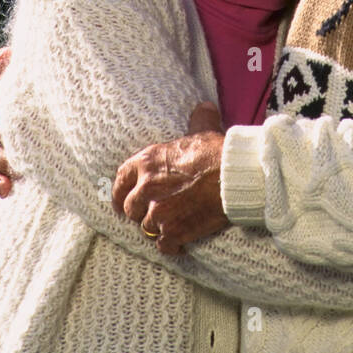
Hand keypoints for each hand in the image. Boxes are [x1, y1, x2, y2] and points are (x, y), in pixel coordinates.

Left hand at [111, 103, 227, 253]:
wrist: (232, 177)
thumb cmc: (216, 153)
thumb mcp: (202, 132)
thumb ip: (198, 120)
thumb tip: (205, 106)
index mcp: (147, 162)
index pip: (120, 180)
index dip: (120, 193)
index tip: (121, 201)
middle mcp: (147, 188)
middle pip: (130, 208)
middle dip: (139, 212)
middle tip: (151, 214)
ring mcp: (159, 212)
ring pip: (146, 228)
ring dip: (157, 228)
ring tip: (170, 226)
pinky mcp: (173, 231)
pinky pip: (163, 245)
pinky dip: (170, 246)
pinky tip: (179, 243)